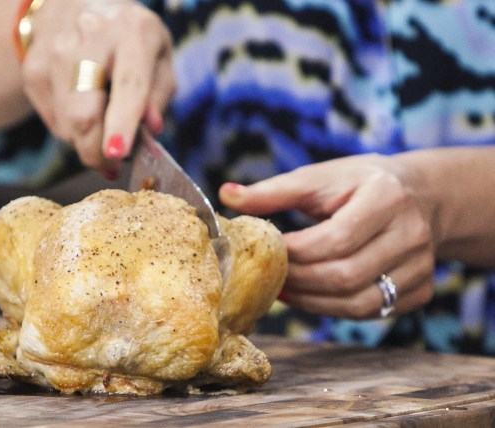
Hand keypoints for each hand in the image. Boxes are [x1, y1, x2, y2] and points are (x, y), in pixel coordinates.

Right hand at [23, 0, 174, 177]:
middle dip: (97, 152)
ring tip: (101, 134)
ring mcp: (54, 53)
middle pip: (85, 113)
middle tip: (111, 167)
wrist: (75, 6)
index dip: (122, 123)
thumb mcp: (158, 57)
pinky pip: (53, 121)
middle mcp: (89, 37)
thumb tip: (150, 129)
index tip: (118, 153)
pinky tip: (83, 113)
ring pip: (67, 124)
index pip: (128, 84)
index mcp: (131, 32)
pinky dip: (70, 130)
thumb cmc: (127, 40)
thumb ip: (158, 95)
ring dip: (86, 143)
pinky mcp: (33, 70)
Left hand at [219, 154, 435, 318]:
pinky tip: (310, 297)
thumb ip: (274, 191)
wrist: (420, 195)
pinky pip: (371, 312)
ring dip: (312, 303)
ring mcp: (420, 267)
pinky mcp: (420, 290)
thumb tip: (225, 195)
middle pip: (345, 275)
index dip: (294, 252)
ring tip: (283, 290)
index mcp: (385, 198)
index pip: (334, 239)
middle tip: (268, 277)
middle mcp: (411, 234)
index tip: (265, 252)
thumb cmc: (358, 184)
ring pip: (358, 303)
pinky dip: (335, 309)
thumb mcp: (319, 177)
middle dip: (299, 281)